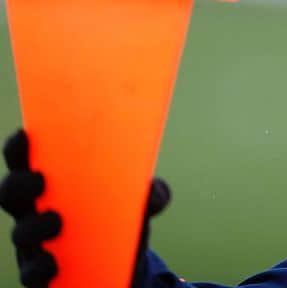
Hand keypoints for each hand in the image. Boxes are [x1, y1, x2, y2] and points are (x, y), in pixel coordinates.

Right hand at [0, 129, 170, 287]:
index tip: (25, 135)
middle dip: (19, 184)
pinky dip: (39, 267)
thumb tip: (152, 194)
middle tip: (39, 180)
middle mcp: (35, 210)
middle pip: (12, 194)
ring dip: (34, 226)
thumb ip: (150, 194)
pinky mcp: (40, 272)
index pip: (26, 161)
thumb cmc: (119, 217)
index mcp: (53, 184)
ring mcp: (35, 242)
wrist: (122, 262)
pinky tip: (52, 263)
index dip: (19, 149)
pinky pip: (30, 272)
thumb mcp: (138, 202)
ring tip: (56, 220)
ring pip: (20, 233)